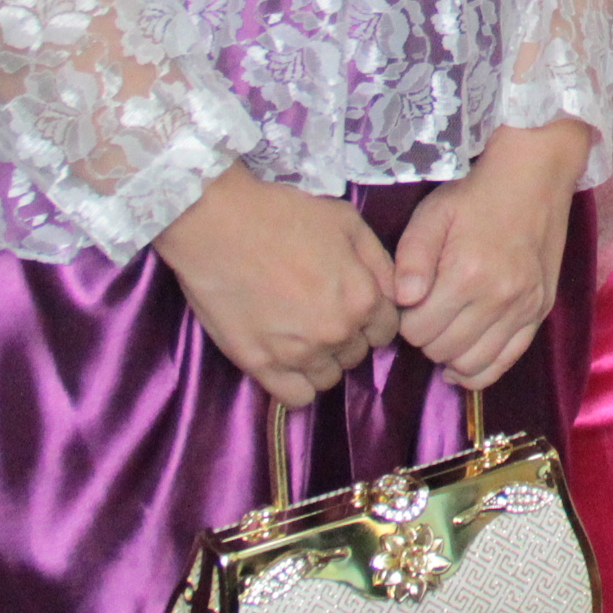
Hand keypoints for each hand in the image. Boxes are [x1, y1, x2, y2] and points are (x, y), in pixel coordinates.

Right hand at [153, 164, 398, 408]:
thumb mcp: (349, 222)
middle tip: (319, 312)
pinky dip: (296, 384)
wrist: (218, 224)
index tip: (351, 307)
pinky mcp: (260, 365)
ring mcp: (298, 353)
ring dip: (322, 360)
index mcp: (363, 298)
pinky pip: (296, 398)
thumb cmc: (285, 215)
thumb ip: (380, 263)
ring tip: (299, 333)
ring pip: (329, 378)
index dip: (372, 318)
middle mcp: (337, 332)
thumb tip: (395, 295)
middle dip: (347, 337)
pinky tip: (286, 359)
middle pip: (357, 354)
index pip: (386, 331)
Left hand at [394, 120, 592, 392]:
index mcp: (466, 274)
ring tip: (446, 333)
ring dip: (450, 355)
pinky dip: (481, 371)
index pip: (417, 331)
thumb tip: (403, 301)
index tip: (410, 305)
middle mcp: (498, 298)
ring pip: (473, 363)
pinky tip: (464, 363)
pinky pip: (507, 361)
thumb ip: (411, 259)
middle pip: (442, 350)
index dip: (405, 322)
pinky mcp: (540, 311)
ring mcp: (524, 307)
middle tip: (427, 314)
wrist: (533, 179)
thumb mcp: (432, 216)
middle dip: (426, 338)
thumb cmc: (474, 196)